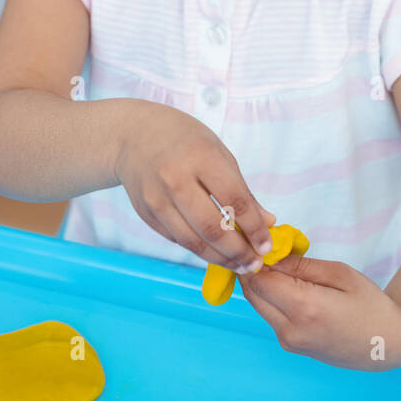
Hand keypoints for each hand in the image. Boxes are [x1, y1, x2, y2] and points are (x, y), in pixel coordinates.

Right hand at [114, 102, 276, 271]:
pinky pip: (177, 239)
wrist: (133, 135)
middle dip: (238, 252)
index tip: (267, 246)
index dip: (254, 229)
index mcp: (202, 158)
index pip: (235, 201)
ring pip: (193, 241)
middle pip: (212, 228)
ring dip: (220, 259)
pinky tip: (214, 253)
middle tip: (255, 264)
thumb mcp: (218, 153)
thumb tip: (266, 222)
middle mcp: (176, 180)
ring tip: (239, 265)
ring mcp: (157, 199)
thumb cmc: (183, 140)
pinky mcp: (146, 214)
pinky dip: (198, 249)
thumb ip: (242, 190)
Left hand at [238, 252, 400, 370]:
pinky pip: (270, 317)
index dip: (257, 260)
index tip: (266, 244)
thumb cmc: (370, 304)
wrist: (387, 343)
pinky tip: (290, 288)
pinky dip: (272, 299)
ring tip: (282, 268)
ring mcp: (289, 342)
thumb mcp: (340, 274)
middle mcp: (291, 330)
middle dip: (254, 270)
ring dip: (262, 285)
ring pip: (259, 306)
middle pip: (253, 294)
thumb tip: (271, 257)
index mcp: (306, 308)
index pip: (259, 280)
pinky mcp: (291, 346)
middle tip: (269, 252)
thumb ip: (302, 266)